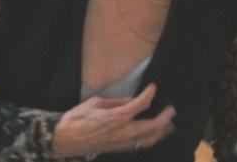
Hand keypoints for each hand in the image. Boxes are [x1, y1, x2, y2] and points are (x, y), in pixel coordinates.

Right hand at [51, 83, 175, 156]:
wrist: (65, 139)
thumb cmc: (76, 118)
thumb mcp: (94, 103)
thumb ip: (115, 102)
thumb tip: (129, 101)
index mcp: (117, 116)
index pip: (141, 104)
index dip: (150, 94)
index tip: (153, 87)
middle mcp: (123, 131)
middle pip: (153, 126)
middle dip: (165, 117)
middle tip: (171, 109)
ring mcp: (123, 142)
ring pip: (150, 139)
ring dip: (162, 131)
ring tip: (169, 124)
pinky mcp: (119, 149)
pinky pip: (141, 145)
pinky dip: (151, 139)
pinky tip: (153, 135)